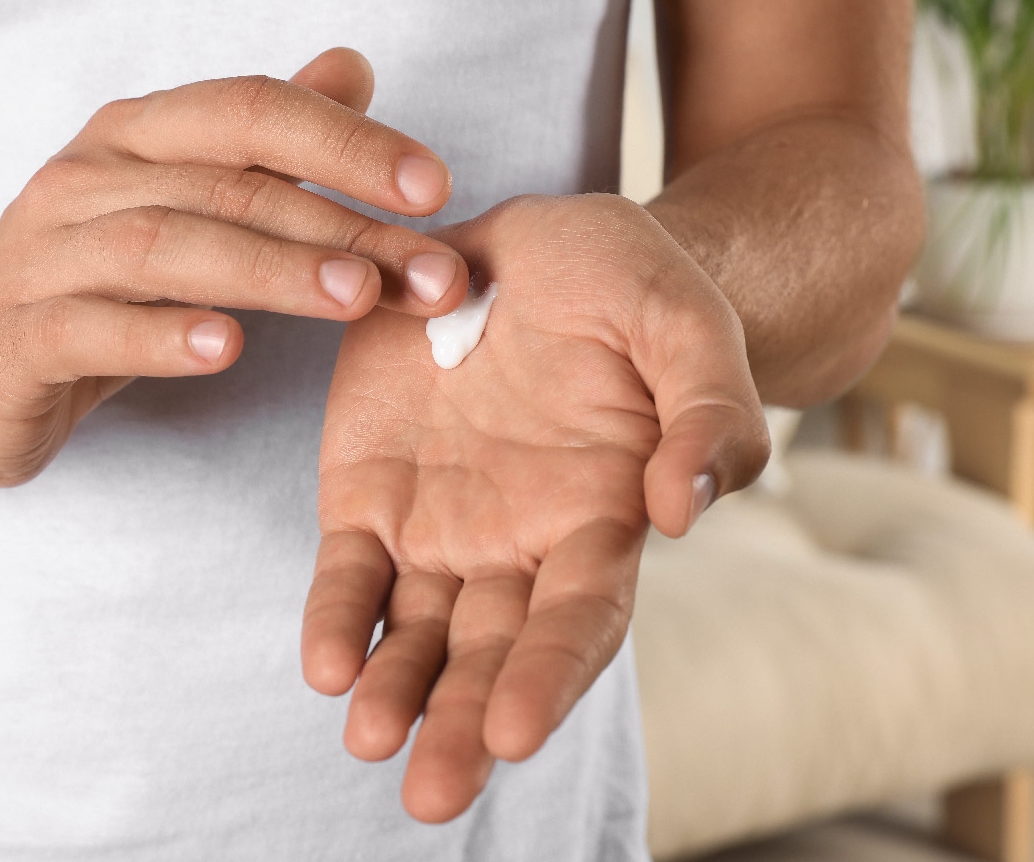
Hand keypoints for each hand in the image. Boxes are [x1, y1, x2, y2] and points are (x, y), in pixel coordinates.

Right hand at [0, 49, 470, 485]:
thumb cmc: (84, 285)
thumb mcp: (175, 202)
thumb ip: (263, 145)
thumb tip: (353, 69)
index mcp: (131, 137)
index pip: (249, 112)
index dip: (346, 142)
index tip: (434, 187)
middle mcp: (82, 180)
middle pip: (224, 184)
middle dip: (336, 225)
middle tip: (428, 271)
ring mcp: (40, 256)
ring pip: (164, 247)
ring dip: (267, 271)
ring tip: (352, 299)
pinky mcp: (15, 339)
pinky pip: (90, 329)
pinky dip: (160, 335)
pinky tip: (224, 349)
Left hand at [302, 193, 767, 820]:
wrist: (533, 241)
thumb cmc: (629, 285)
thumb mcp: (685, 323)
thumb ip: (706, 411)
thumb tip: (684, 508)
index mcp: (602, 517)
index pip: (580, 619)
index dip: (550, 675)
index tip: (516, 730)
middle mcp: (520, 543)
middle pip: (494, 655)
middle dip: (463, 725)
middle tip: (433, 793)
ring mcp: (440, 526)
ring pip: (416, 632)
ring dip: (394, 691)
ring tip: (368, 737)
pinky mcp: (369, 493)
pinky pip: (349, 573)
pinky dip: (337, 621)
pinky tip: (327, 666)